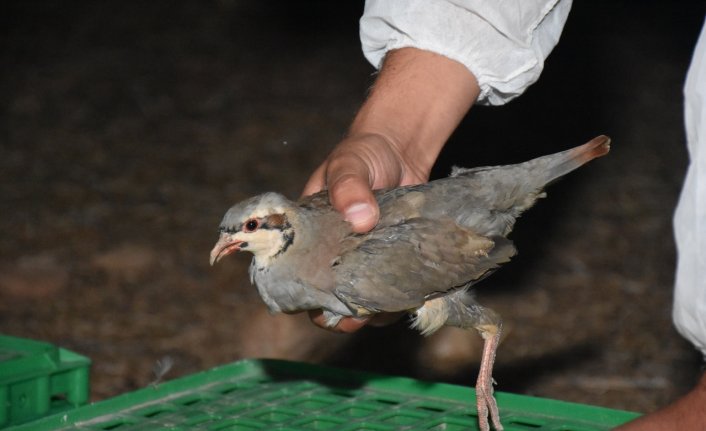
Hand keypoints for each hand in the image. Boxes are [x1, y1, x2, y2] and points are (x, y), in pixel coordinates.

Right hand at [302, 132, 429, 332]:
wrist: (402, 149)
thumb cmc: (364, 152)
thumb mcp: (350, 164)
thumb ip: (349, 185)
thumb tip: (360, 218)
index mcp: (307, 234)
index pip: (291, 272)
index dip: (298, 293)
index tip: (314, 303)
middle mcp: (331, 253)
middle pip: (325, 297)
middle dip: (337, 313)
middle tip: (356, 315)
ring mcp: (362, 260)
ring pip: (359, 299)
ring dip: (370, 310)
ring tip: (385, 309)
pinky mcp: (389, 261)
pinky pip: (389, 289)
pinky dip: (398, 298)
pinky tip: (411, 297)